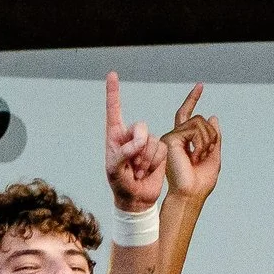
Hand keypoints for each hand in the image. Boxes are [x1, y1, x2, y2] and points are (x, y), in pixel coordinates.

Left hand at [103, 72, 168, 213]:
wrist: (136, 199)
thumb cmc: (120, 184)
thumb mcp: (114, 170)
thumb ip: (123, 154)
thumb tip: (137, 143)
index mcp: (115, 136)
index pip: (114, 110)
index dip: (113, 92)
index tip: (112, 74)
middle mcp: (131, 136)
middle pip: (140, 126)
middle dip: (139, 146)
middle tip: (134, 165)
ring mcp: (146, 143)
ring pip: (152, 140)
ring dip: (146, 160)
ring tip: (138, 172)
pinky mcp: (159, 151)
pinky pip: (161, 149)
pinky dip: (155, 163)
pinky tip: (147, 172)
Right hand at [162, 86, 221, 204]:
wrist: (190, 193)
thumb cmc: (200, 181)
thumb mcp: (214, 156)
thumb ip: (214, 137)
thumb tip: (213, 117)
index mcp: (184, 140)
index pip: (187, 115)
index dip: (192, 99)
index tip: (200, 86)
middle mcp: (176, 137)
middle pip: (199, 120)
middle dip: (211, 136)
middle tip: (207, 154)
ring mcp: (172, 137)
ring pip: (199, 123)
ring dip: (207, 141)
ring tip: (200, 157)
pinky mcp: (171, 139)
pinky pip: (194, 130)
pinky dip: (201, 143)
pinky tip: (195, 156)